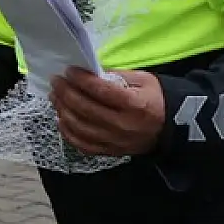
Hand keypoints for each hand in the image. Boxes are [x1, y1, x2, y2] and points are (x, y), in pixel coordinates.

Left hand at [49, 67, 165, 155]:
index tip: (69, 70)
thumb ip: (117, 75)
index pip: (101, 91)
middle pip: (85, 108)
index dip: (81, 80)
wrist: (168, 130)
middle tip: (56, 80)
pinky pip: (82, 145)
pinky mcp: (109, 152)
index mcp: (133, 105)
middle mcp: (122, 125)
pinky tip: (60, 118)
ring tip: (54, 96)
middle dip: (66, 92)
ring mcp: (114, 141)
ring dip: (62, 110)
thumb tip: (89, 71)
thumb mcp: (143, 80)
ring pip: (80, 127)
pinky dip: (67, 132)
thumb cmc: (154, 100)